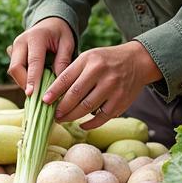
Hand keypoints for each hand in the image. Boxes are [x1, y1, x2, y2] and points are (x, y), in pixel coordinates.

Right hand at [8, 17, 74, 96]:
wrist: (50, 23)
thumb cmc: (60, 34)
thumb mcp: (67, 44)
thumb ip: (63, 61)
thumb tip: (57, 83)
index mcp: (36, 37)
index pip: (33, 62)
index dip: (32, 79)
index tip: (31, 94)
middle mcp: (21, 41)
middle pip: (16, 67)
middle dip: (24, 83)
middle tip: (36, 97)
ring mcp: (15, 46)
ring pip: (13, 70)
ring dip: (23, 82)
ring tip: (38, 92)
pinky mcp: (13, 53)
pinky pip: (15, 70)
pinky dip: (23, 79)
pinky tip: (34, 85)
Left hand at [45, 40, 161, 127]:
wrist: (137, 61)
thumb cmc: (106, 60)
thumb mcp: (89, 58)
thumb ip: (73, 72)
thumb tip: (53, 93)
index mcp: (88, 60)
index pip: (66, 78)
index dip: (53, 92)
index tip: (44, 101)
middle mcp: (100, 72)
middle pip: (75, 95)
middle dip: (61, 108)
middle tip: (54, 115)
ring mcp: (112, 87)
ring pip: (86, 108)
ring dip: (72, 117)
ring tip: (63, 120)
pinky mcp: (120, 100)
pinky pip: (102, 117)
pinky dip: (90, 124)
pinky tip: (82, 125)